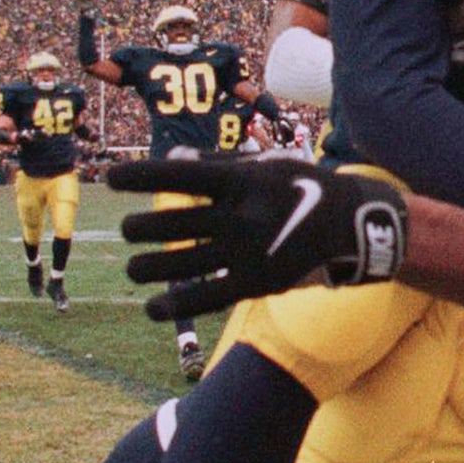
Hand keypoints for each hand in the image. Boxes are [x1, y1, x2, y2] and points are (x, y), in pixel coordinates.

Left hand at [110, 155, 407, 320]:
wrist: (352, 224)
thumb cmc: (301, 185)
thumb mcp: (265, 163)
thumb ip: (215, 160)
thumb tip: (169, 154)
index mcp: (243, 180)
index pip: (179, 176)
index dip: (140, 177)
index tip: (111, 179)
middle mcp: (242, 216)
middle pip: (171, 224)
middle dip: (138, 228)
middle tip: (129, 229)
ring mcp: (248, 253)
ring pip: (179, 265)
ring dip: (145, 268)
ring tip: (134, 267)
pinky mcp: (256, 284)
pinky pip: (205, 299)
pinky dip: (173, 307)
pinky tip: (154, 308)